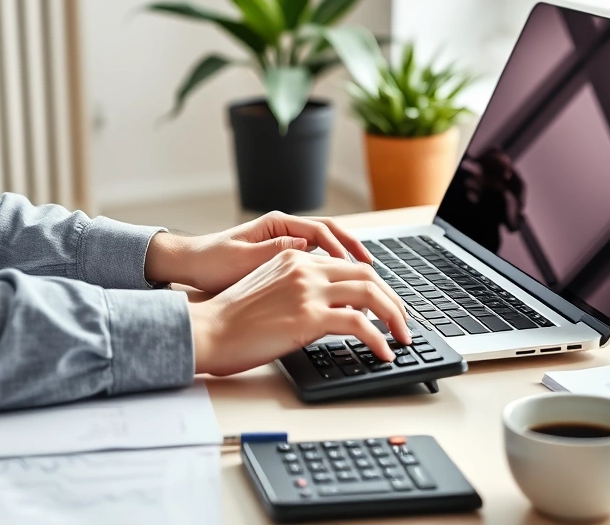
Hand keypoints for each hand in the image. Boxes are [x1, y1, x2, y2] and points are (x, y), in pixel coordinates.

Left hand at [144, 211, 372, 292]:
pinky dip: (331, 269)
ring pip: (326, 247)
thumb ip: (274, 252)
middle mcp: (284, 229)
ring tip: (366, 279)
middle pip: (331, 234)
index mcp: (277, 225)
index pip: (321, 231)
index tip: (357, 266)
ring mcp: (284, 242)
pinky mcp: (282, 258)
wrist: (190, 266)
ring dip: (346, 260)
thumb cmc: (211, 263)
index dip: (343, 248)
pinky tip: (341, 287)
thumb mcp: (242, 260)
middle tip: (374, 270)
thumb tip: (306, 245)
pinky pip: (315, 260)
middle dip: (355, 250)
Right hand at [189, 249, 410, 376]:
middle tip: (402, 322)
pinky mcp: (309, 316)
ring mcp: (308, 290)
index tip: (386, 306)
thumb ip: (297, 289)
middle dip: (392, 301)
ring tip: (402, 338)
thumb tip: (326, 309)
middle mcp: (305, 267)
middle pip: (368, 276)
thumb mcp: (267, 289)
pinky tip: (384, 352)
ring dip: (394, 318)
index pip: (349, 266)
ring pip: (371, 295)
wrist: (207, 331)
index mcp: (295, 258)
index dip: (375, 286)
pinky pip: (359, 324)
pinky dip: (379, 339)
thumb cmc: (229, 320)